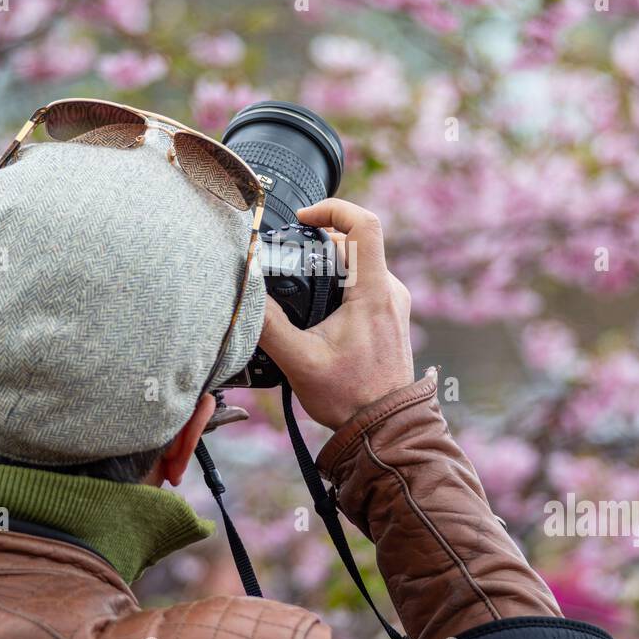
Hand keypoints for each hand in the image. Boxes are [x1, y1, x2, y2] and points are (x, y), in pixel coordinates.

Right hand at [258, 199, 414, 429]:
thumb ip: (269, 325)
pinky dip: (340, 280)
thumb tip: (245, 294)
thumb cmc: (351, 399)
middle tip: (290, 255)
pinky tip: (317, 303)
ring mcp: (393, 302)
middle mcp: (389, 291)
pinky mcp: (389, 315)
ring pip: (360, 262)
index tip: (303, 218)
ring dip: (330, 262)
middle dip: (320, 240)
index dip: (332, 209)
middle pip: (356, 241)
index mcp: (373, 292)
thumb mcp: (299, 361)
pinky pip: (364, 281)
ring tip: (299, 278)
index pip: (364, 224)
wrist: (383, 430)